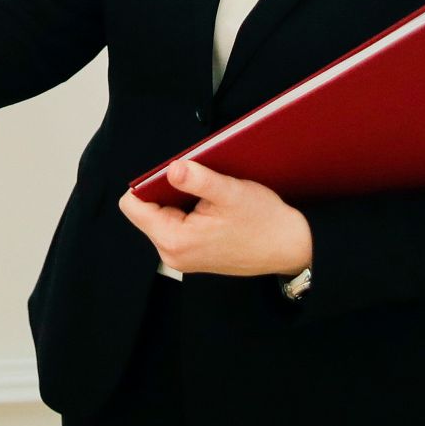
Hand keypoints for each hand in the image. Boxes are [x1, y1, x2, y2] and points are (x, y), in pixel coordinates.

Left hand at [116, 160, 312, 278]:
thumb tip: (171, 168)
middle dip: (166, 190)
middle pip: (146, 210)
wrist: (291, 248)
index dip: (147, 183)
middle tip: (198, 184)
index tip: (172, 173)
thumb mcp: (230, 193)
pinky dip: (189, 210)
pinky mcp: (193, 254)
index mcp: (175, 240)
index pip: (133, 206)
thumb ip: (198, 180)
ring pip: (162, 216)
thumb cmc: (264, 221)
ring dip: (180, 199)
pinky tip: (213, 207)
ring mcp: (182, 256)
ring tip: (209, 196)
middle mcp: (172, 253)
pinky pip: (176, 224)